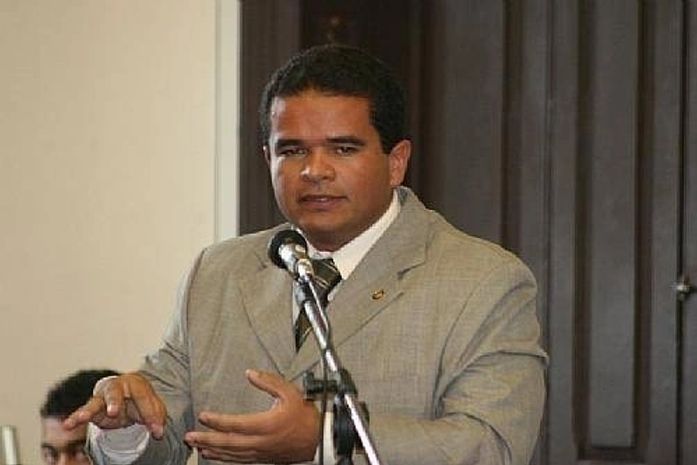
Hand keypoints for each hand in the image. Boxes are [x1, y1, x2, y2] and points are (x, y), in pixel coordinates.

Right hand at [63, 372, 166, 438]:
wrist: (127, 396)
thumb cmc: (140, 400)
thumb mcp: (153, 408)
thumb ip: (156, 418)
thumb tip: (158, 433)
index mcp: (135, 383)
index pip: (143, 397)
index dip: (150, 414)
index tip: (156, 430)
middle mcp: (117, 387)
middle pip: (115, 392)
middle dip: (114, 402)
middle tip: (114, 412)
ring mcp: (102, 397)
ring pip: (95, 402)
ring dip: (90, 410)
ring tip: (83, 418)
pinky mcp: (93, 408)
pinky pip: (83, 413)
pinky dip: (75, 418)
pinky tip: (67, 425)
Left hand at [184, 369, 319, 462]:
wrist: (319, 439)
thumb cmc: (305, 416)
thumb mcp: (290, 392)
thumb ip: (269, 382)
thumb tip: (251, 374)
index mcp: (266, 424)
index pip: (235, 424)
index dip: (217, 421)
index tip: (203, 416)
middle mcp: (261, 441)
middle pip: (229, 442)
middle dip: (207, 439)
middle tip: (190, 437)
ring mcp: (261, 452)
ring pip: (232, 454)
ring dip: (213, 450)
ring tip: (197, 447)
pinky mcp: (263, 458)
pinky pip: (240, 460)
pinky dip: (225, 458)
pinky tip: (216, 455)